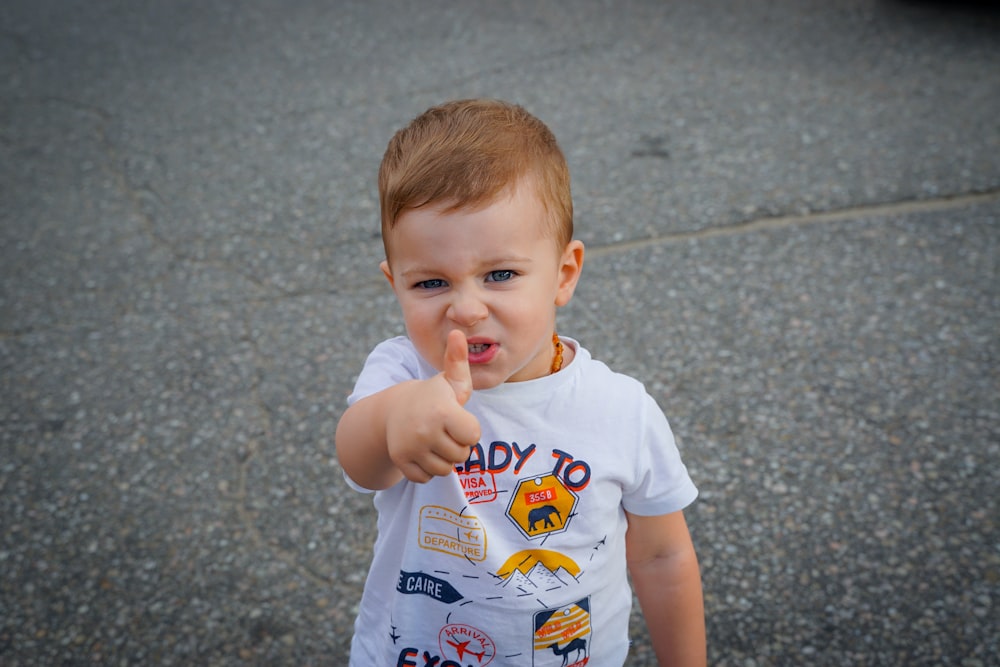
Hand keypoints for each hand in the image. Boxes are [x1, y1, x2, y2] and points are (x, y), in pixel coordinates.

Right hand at [386, 330, 481, 482]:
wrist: (393, 409)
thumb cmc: (432, 396)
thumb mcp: (448, 379)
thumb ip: (459, 360)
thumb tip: (458, 331)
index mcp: (441, 410)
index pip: (473, 436)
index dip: (469, 428)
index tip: (458, 417)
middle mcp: (424, 430)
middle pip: (461, 455)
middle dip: (457, 445)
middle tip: (445, 429)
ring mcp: (410, 447)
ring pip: (444, 470)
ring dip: (444, 458)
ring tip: (435, 440)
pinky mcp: (401, 461)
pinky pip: (426, 477)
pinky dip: (427, 469)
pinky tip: (423, 451)